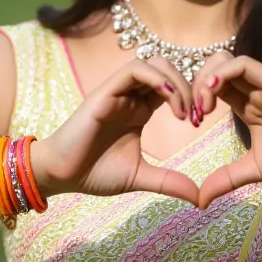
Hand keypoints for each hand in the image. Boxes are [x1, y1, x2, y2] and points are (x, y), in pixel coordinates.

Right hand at [32, 58, 198, 205]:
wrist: (61, 176)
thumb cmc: (94, 172)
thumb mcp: (140, 176)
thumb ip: (169, 182)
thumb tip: (200, 198)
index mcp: (139, 109)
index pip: (171, 86)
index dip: (190, 95)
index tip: (199, 120)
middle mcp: (130, 95)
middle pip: (166, 68)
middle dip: (188, 85)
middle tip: (196, 114)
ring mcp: (118, 91)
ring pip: (153, 63)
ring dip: (175, 81)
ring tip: (183, 111)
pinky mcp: (106, 91)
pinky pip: (135, 69)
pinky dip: (157, 78)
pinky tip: (169, 101)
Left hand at [192, 54, 261, 208]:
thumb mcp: (255, 170)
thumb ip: (227, 179)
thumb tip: (199, 200)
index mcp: (247, 106)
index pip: (214, 86)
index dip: (197, 96)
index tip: (192, 121)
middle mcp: (254, 91)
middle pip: (215, 67)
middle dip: (197, 84)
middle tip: (195, 112)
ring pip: (227, 60)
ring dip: (207, 76)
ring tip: (204, 104)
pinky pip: (246, 65)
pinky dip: (224, 73)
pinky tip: (215, 92)